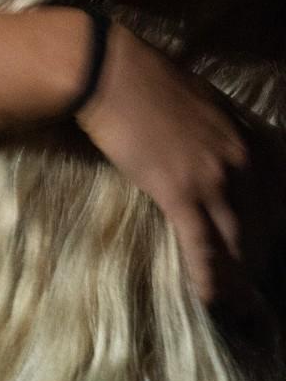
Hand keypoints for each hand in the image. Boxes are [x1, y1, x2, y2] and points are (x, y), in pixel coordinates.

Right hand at [74, 22, 253, 303]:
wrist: (112, 74)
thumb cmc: (149, 82)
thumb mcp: (205, 104)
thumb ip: (224, 134)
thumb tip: (224, 154)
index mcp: (250, 138)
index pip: (279, 195)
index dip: (276, 227)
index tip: (269, 248)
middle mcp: (242, 162)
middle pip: (263, 223)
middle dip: (260, 259)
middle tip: (254, 289)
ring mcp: (213, 179)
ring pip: (237, 240)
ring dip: (239, 277)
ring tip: (239, 306)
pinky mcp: (178, 193)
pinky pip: (201, 244)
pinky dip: (208, 275)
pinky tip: (208, 298)